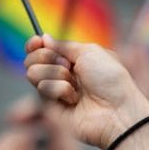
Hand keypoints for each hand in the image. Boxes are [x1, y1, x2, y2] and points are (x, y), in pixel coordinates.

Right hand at [24, 34, 148, 149]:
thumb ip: (64, 45)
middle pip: (32, 60)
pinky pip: (43, 89)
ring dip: (56, 74)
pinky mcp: (51, 108)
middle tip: (66, 64)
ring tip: (75, 85)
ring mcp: (55, 92)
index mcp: (73, 59)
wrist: (116, 110)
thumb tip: (44, 39)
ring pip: (33, 73)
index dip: (35, 44)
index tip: (37, 41)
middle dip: (46, 57)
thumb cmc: (109, 79)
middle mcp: (62, 75)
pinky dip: (59, 90)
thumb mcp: (90, 52)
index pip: (43, 49)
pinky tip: (74, 99)